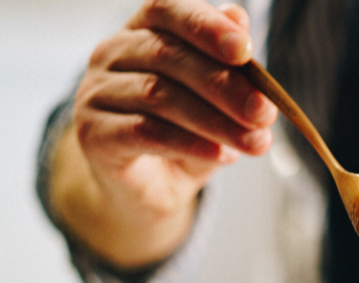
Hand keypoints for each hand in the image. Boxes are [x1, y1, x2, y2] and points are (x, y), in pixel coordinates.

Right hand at [51, 0, 276, 267]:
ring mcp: (95, 92)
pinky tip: (222, 155)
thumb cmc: (188, 133)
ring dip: (215, 120)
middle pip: (167, 55)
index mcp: (142, 31)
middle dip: (224, 84)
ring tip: (254, 142)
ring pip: (158, 95)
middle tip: (264, 113)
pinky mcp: (93, 134)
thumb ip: (228, 63)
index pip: (167, 10)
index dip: (206, 26)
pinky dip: (190, 143)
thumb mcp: (218, 100)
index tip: (245, 50)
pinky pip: (144, 132)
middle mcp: (111, 53)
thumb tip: (239, 16)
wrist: (152, 188)